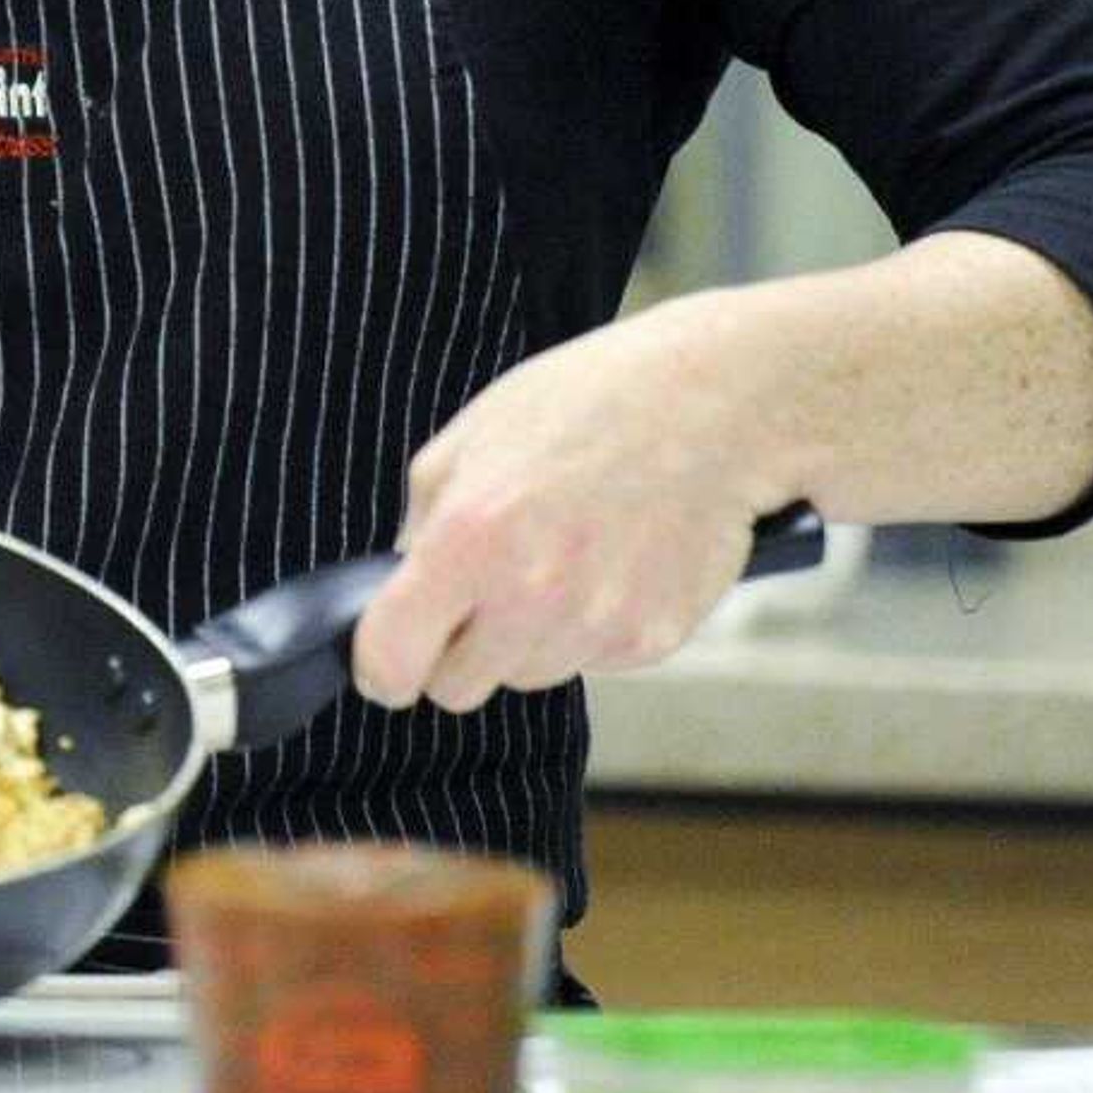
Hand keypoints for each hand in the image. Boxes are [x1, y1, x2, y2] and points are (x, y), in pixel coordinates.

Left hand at [346, 298, 786, 714]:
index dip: (380, 668)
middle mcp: (531, 597)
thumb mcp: (472, 437)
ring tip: (562, 554)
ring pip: (525, 675)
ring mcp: (596, 626)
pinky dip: (588, 629)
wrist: (712, 406)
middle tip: (486, 586)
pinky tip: (608, 562)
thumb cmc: (587, 403)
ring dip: (526, 636)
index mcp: (470, 540)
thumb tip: (402, 585)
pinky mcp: (651, 642)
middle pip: (457, 688)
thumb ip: (422, 521)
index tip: (386, 662)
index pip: (394, 660)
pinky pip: (590, 662)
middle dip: (457, 649)